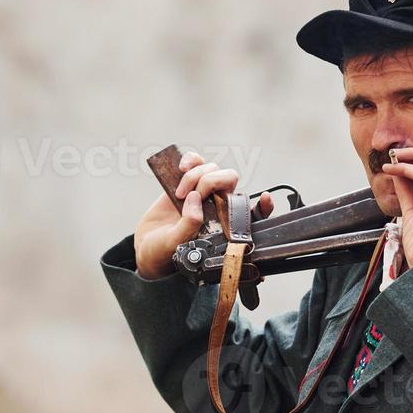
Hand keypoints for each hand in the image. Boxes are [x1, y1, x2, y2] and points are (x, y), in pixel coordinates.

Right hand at [133, 150, 272, 279]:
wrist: (146, 248)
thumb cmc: (166, 252)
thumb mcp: (177, 244)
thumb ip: (190, 224)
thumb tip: (196, 198)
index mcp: (223, 224)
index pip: (251, 213)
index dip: (263, 206)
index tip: (266, 198)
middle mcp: (217, 206)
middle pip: (228, 179)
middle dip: (211, 182)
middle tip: (192, 196)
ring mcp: (202, 192)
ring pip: (211, 168)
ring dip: (195, 175)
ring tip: (179, 194)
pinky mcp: (186, 182)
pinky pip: (195, 161)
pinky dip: (190, 160)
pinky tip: (181, 169)